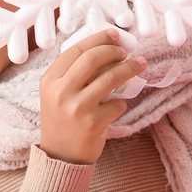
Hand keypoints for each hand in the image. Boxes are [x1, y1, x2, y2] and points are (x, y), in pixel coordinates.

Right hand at [38, 29, 146, 164]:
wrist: (61, 157)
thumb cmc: (63, 121)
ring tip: (140, 64)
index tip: (115, 34)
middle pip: (93, 58)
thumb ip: (74, 74)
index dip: (98, 39)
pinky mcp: (93, 122)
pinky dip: (121, 102)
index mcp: (50, 80)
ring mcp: (77, 107)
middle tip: (127, 52)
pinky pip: (117, 103)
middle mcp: (61, 92)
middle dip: (115, 50)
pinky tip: (117, 106)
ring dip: (130, 68)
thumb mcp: (57, 94)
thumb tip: (107, 50)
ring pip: (111, 78)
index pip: (76, 50)